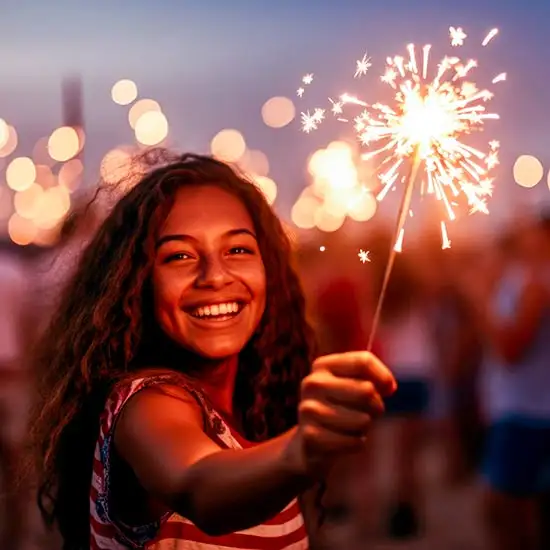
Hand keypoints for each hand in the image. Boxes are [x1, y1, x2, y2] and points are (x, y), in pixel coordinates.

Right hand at [287, 351, 395, 478]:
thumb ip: (374, 377)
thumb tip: (389, 386)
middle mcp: (312, 383)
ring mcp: (308, 409)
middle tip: (369, 412)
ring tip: (354, 426)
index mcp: (322, 365)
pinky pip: (354, 441)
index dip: (383, 376)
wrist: (310, 439)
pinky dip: (356, 443)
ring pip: (363, 419)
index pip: (363, 362)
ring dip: (365, 426)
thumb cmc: (340, 407)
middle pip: (366, 390)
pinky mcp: (311, 436)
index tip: (388, 389)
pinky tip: (345, 440)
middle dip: (377, 406)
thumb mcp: (354, 384)